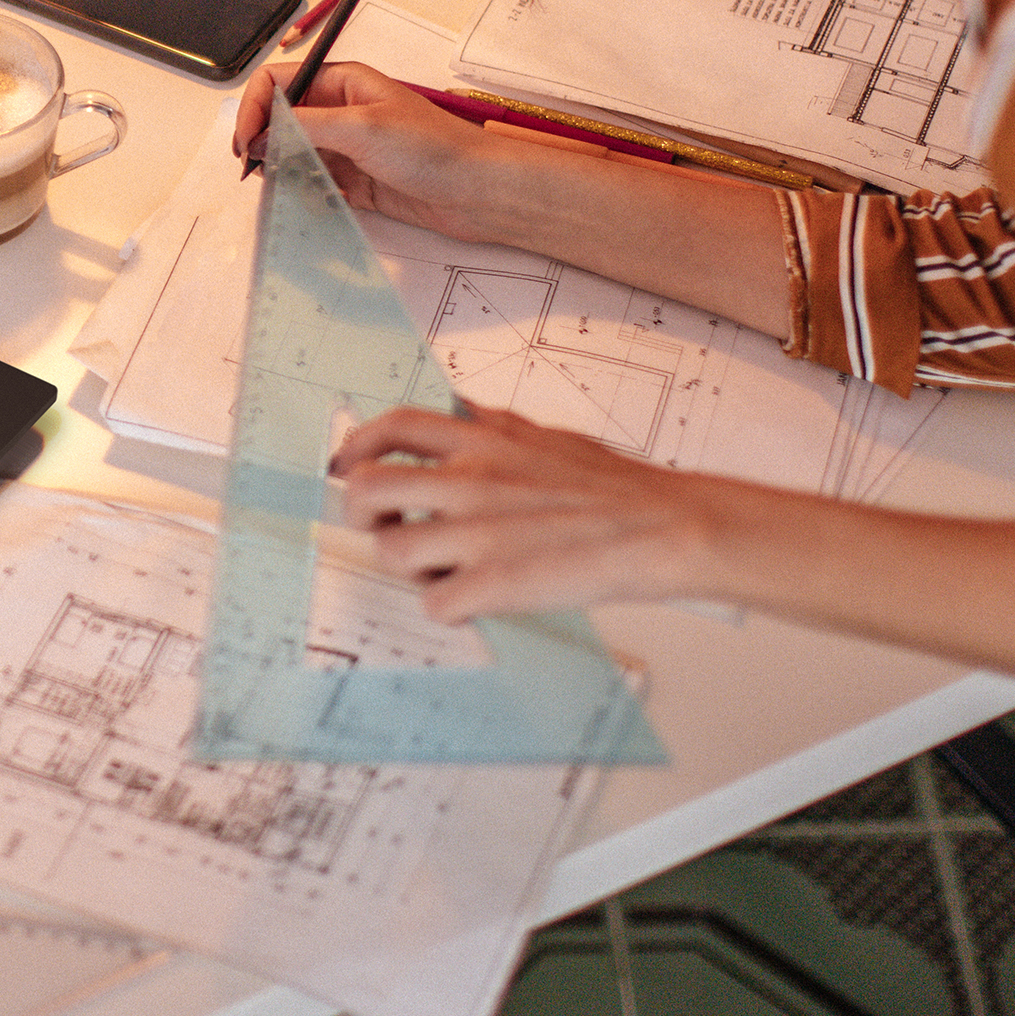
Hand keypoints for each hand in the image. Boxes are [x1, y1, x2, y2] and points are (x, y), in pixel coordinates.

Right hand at [232, 62, 522, 242]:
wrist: (477, 192)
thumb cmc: (433, 148)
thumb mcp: (361, 127)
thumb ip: (303, 128)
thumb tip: (260, 139)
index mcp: (342, 82)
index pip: (277, 84)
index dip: (254, 110)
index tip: (247, 145)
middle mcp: (341, 111)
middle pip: (280, 120)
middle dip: (263, 146)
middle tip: (256, 174)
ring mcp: (348, 148)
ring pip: (294, 155)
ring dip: (281, 173)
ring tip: (282, 192)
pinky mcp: (356, 181)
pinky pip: (315, 185)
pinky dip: (304, 195)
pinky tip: (309, 204)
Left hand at [326, 402, 719, 623]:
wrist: (666, 527)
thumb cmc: (618, 489)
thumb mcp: (550, 436)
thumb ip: (499, 425)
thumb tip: (465, 408)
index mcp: (484, 441)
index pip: (394, 426)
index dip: (357, 446)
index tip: (347, 465)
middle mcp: (470, 480)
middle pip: (367, 490)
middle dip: (363, 514)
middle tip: (388, 527)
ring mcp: (478, 534)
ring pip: (391, 550)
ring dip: (407, 567)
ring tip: (442, 569)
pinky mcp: (494, 584)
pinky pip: (433, 602)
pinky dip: (446, 607)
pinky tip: (474, 600)